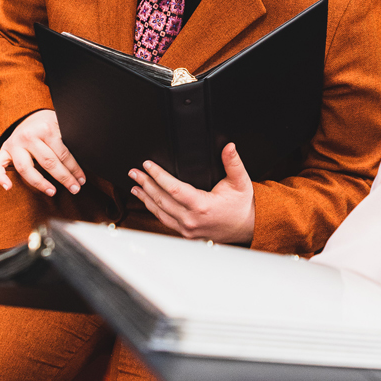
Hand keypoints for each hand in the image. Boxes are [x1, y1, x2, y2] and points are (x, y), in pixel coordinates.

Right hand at [0, 109, 85, 196]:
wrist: (28, 114)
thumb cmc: (48, 124)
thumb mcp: (61, 125)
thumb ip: (68, 139)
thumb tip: (87, 156)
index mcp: (46, 129)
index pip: (63, 154)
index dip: (74, 169)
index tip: (82, 180)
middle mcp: (28, 137)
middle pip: (48, 162)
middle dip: (64, 177)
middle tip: (74, 189)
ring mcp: (14, 144)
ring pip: (25, 168)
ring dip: (39, 183)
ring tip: (52, 192)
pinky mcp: (3, 150)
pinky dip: (1, 177)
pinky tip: (8, 188)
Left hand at [129, 143, 255, 242]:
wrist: (247, 227)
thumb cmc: (242, 205)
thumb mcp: (241, 181)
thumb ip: (233, 163)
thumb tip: (229, 147)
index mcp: (202, 206)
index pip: (173, 189)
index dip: (158, 175)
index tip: (148, 165)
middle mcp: (192, 220)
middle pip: (161, 200)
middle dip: (146, 184)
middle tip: (134, 172)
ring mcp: (187, 229)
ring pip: (160, 212)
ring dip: (146, 198)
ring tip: (135, 185)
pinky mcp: (186, 234)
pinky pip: (165, 221)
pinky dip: (154, 210)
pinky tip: (147, 201)